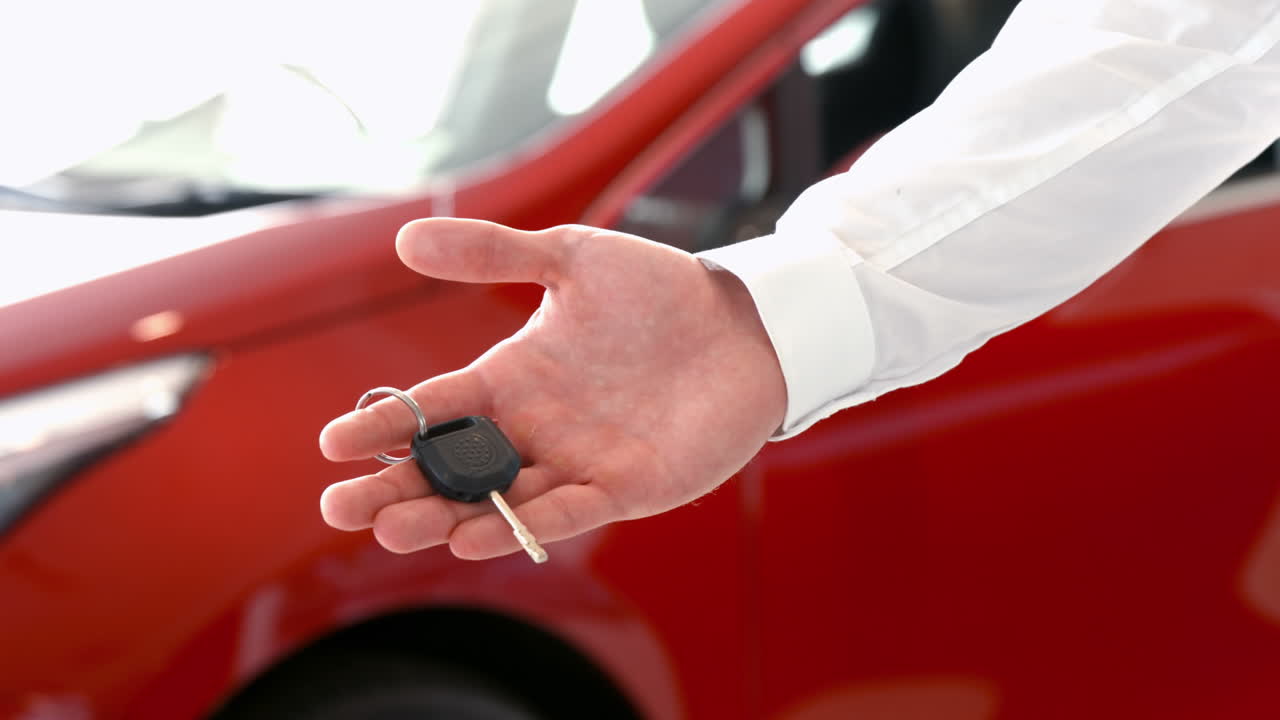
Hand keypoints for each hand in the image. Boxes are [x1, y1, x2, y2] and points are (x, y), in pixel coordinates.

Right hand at [319, 218, 785, 558]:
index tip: (332, 444)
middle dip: (395, 490)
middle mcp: (532, 428)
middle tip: (338, 509)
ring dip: (445, 518)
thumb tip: (405, 237)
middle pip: (450, 470)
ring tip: (394, 527)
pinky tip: (475, 535)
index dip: (384, 427)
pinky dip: (522, 526)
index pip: (432, 409)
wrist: (743, 323)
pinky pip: (565, 513)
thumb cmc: (658, 291)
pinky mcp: (625, 487)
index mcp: (511, 378)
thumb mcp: (571, 256)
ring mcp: (575, 462)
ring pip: (496, 502)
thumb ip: (495, 253)